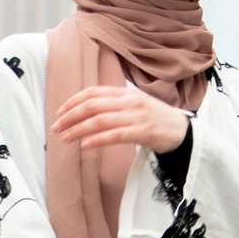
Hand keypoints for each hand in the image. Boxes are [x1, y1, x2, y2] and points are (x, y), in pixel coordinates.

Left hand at [51, 85, 189, 154]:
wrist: (182, 132)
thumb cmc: (155, 120)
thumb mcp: (135, 105)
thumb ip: (115, 105)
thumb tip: (89, 110)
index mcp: (125, 93)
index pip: (93, 92)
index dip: (73, 101)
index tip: (59, 112)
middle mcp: (129, 101)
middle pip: (93, 105)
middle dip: (71, 116)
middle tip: (56, 127)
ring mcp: (136, 116)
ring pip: (100, 120)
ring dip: (79, 129)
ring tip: (66, 138)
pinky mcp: (142, 132)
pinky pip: (115, 135)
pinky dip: (97, 140)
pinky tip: (85, 145)